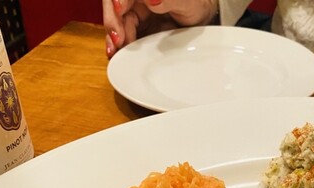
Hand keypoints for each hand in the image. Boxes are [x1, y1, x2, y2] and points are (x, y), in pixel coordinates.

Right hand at [103, 0, 218, 58]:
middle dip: (113, 23)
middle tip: (117, 39)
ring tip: (114, 52)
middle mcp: (136, 0)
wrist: (201, 20)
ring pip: (117, 24)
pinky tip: (118, 56)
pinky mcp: (137, 31)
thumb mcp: (187, 2)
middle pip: (115, 8)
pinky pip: (124, 38)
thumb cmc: (195, 4)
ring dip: (114, 39)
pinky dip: (120, 48)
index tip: (120, 9)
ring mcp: (135, 16)